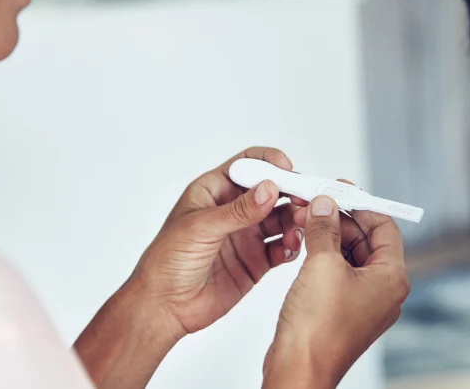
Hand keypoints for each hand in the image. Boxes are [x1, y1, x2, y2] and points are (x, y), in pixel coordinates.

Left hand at [133, 147, 304, 333]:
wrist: (164, 306)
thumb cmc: (167, 261)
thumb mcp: (201, 227)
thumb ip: (238, 210)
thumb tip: (269, 189)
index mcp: (214, 191)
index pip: (248, 165)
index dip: (270, 163)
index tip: (289, 170)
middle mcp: (233, 210)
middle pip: (272, 190)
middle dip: (291, 192)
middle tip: (305, 200)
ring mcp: (246, 235)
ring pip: (281, 219)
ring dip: (294, 220)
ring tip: (299, 228)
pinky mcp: (255, 261)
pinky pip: (282, 248)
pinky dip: (292, 246)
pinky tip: (289, 249)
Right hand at [263, 194, 409, 388]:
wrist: (299, 368)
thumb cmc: (318, 328)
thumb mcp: (322, 264)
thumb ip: (325, 228)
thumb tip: (325, 204)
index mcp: (391, 278)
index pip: (384, 227)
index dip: (362, 204)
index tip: (339, 189)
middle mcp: (383, 290)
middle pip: (367, 239)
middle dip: (341, 218)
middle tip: (316, 201)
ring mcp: (363, 302)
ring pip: (350, 255)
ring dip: (329, 235)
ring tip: (306, 219)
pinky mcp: (342, 310)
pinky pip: (338, 273)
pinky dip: (323, 255)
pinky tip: (305, 243)